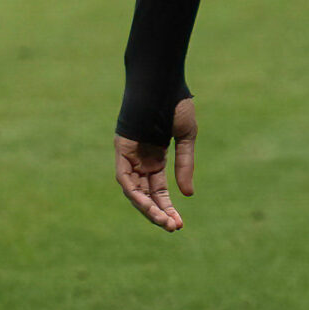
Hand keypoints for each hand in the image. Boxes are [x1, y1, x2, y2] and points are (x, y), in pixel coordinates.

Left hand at [115, 97, 197, 231]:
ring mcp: (129, 155)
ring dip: (147, 207)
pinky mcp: (121, 148)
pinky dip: (134, 191)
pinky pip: (124, 176)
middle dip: (159, 212)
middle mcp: (140, 160)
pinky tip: (147, 202)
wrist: (162, 81)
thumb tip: (187, 195)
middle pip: (146, 194)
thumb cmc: (176, 104)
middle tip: (173, 228)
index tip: (179, 224)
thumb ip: (185, 166)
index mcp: (156, 158)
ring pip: (134, 190)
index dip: (168, 208)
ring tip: (163, 221)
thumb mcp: (186, 139)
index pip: (159, 190)